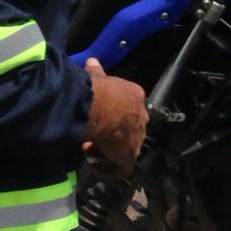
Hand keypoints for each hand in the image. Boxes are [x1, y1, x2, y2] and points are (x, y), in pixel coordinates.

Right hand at [82, 58, 147, 177]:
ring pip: (125, 148)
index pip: (128, 108)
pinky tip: (94, 164)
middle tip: (94, 135)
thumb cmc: (99, 91)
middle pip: (129, 129)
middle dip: (112, 134)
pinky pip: (122, 168)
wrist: (100, 107)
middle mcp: (141, 117)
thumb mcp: (99, 79)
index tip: (97, 118)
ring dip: (107, 150)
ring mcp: (136, 137)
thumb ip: (97, 72)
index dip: (113, 115)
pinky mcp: (129, 155)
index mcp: (136, 96)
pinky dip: (108, 169)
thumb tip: (92, 61)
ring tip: (89, 147)